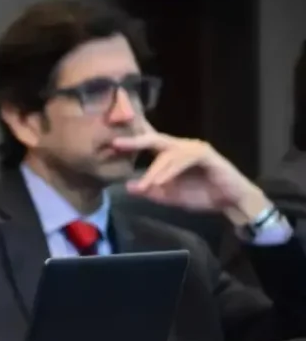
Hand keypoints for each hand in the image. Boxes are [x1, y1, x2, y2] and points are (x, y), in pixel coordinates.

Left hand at [112, 125, 270, 224]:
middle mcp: (181, 146)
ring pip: (168, 154)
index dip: (131, 140)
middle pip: (155, 139)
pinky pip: (184, 159)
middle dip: (135, 140)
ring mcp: (194, 148)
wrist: (231, 201)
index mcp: (170, 154)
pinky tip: (161, 181)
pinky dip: (171, 170)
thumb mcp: (169, 196)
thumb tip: (128, 186)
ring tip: (145, 185)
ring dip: (154, 170)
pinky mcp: (206, 154)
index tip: (110, 142)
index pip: (148, 142)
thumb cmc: (201, 195)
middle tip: (116, 143)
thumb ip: (150, 191)